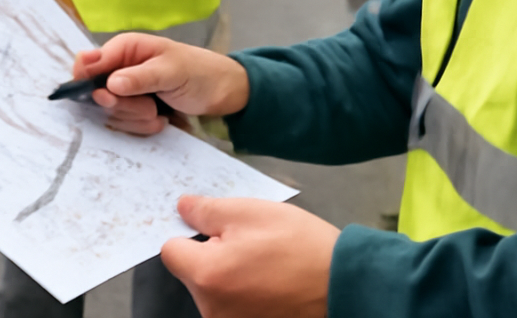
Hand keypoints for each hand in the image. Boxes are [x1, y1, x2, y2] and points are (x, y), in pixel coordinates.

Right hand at [70, 33, 250, 135]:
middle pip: (97, 94)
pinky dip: (143, 126)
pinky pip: (125, 124)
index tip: (104, 97)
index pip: (88, 62)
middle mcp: (120, 68)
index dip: (87, 81)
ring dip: (137, 118)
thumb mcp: (172, 72)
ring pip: (112, 113)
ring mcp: (125, 91)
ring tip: (160, 111)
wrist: (222, 92)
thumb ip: (140, 78)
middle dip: (125, 106)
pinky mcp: (133, 109)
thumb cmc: (199, 72)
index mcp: (125, 48)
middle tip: (150, 106)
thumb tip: (108, 85)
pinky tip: (161, 120)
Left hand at [160, 196, 338, 317]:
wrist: (344, 285)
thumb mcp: (251, 213)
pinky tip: (272, 285)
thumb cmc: (300, 246)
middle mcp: (211, 309)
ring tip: (266, 266)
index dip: (190, 235)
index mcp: (206, 275)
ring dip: (231, 277)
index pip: (171, 251)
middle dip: (213, 256)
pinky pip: (234, 307)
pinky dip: (246, 295)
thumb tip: (182, 207)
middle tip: (250, 245)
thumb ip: (207, 210)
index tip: (215, 231)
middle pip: (194, 273)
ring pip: (214, 291)